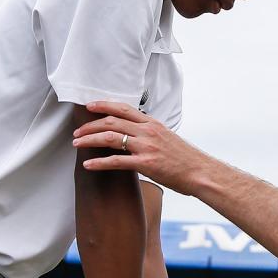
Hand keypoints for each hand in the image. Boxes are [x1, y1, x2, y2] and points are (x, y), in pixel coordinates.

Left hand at [73, 100, 210, 194]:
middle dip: (90, 125)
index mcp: (153, 123)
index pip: (123, 108)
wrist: (200, 172)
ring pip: (111, 137)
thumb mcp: (167, 138)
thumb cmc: (185, 158)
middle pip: (112, 121)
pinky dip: (99, 162)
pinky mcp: (146, 163)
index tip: (89, 107)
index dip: (103, 105)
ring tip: (77, 144)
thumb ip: (150, 134)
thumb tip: (135, 134)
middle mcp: (148, 131)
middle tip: (77, 132)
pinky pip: (116, 161)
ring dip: (90, 140)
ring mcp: (147, 146)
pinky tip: (88, 165)